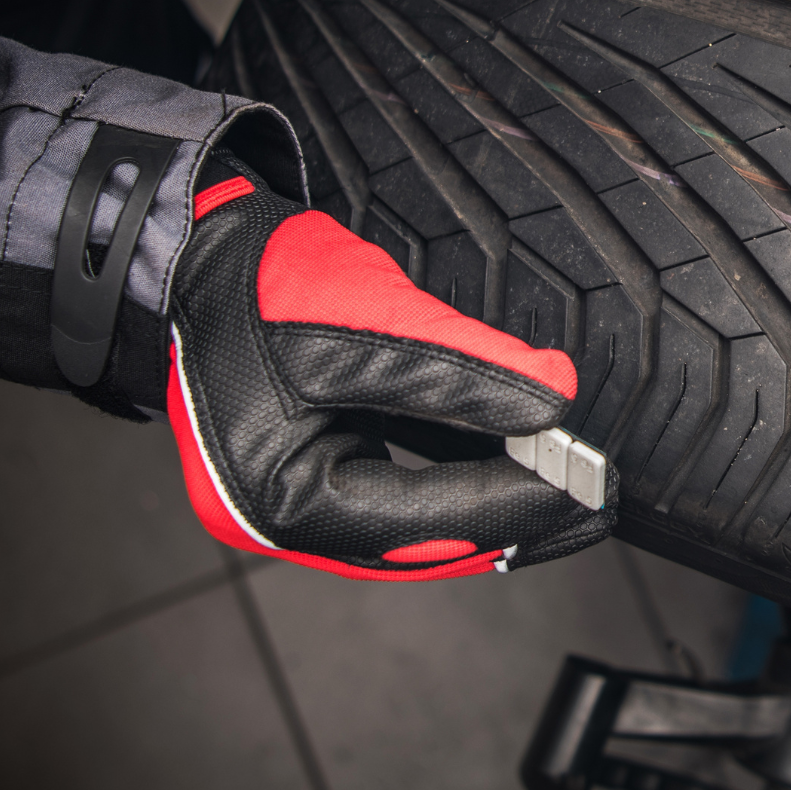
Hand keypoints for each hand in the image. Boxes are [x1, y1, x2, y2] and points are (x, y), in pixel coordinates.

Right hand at [166, 160, 613, 578]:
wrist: (194, 250)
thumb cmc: (258, 283)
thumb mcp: (372, 318)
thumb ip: (467, 367)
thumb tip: (555, 397)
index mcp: (284, 499)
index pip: (425, 519)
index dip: (516, 502)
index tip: (585, 486)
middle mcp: (285, 519)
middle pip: (425, 539)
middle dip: (514, 521)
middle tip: (597, 506)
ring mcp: (296, 500)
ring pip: (417, 522)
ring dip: (492, 505)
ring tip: (573, 492)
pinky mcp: (315, 471)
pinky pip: (400, 489)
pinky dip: (457, 478)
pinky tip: (517, 465)